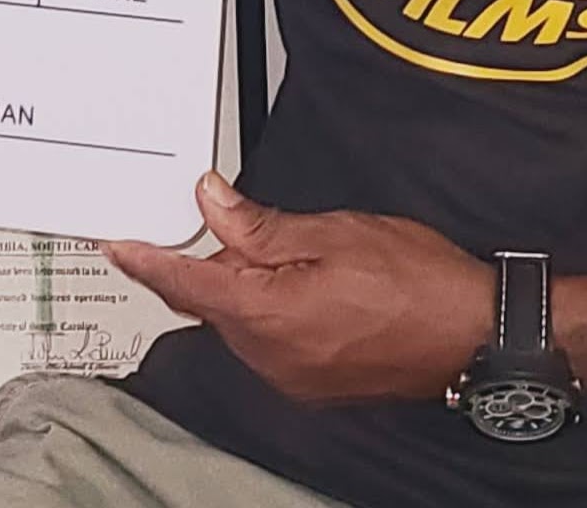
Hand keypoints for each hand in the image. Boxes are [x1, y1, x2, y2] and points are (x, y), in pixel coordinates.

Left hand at [105, 173, 491, 404]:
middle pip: (211, 304)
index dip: (146, 260)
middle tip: (218, 220)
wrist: (470, 334)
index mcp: (266, 314)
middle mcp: (269, 357)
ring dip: (241, 287)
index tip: (117, 245)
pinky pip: (267, 343)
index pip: (186, 283)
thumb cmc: (415, 281)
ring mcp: (290, 377)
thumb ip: (261, 224)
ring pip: (239, 324)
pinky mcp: (312, 384)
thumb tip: (211, 201)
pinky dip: (266, 310)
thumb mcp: (333, 231)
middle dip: (208, 263)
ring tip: (281, 249)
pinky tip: (297, 283)